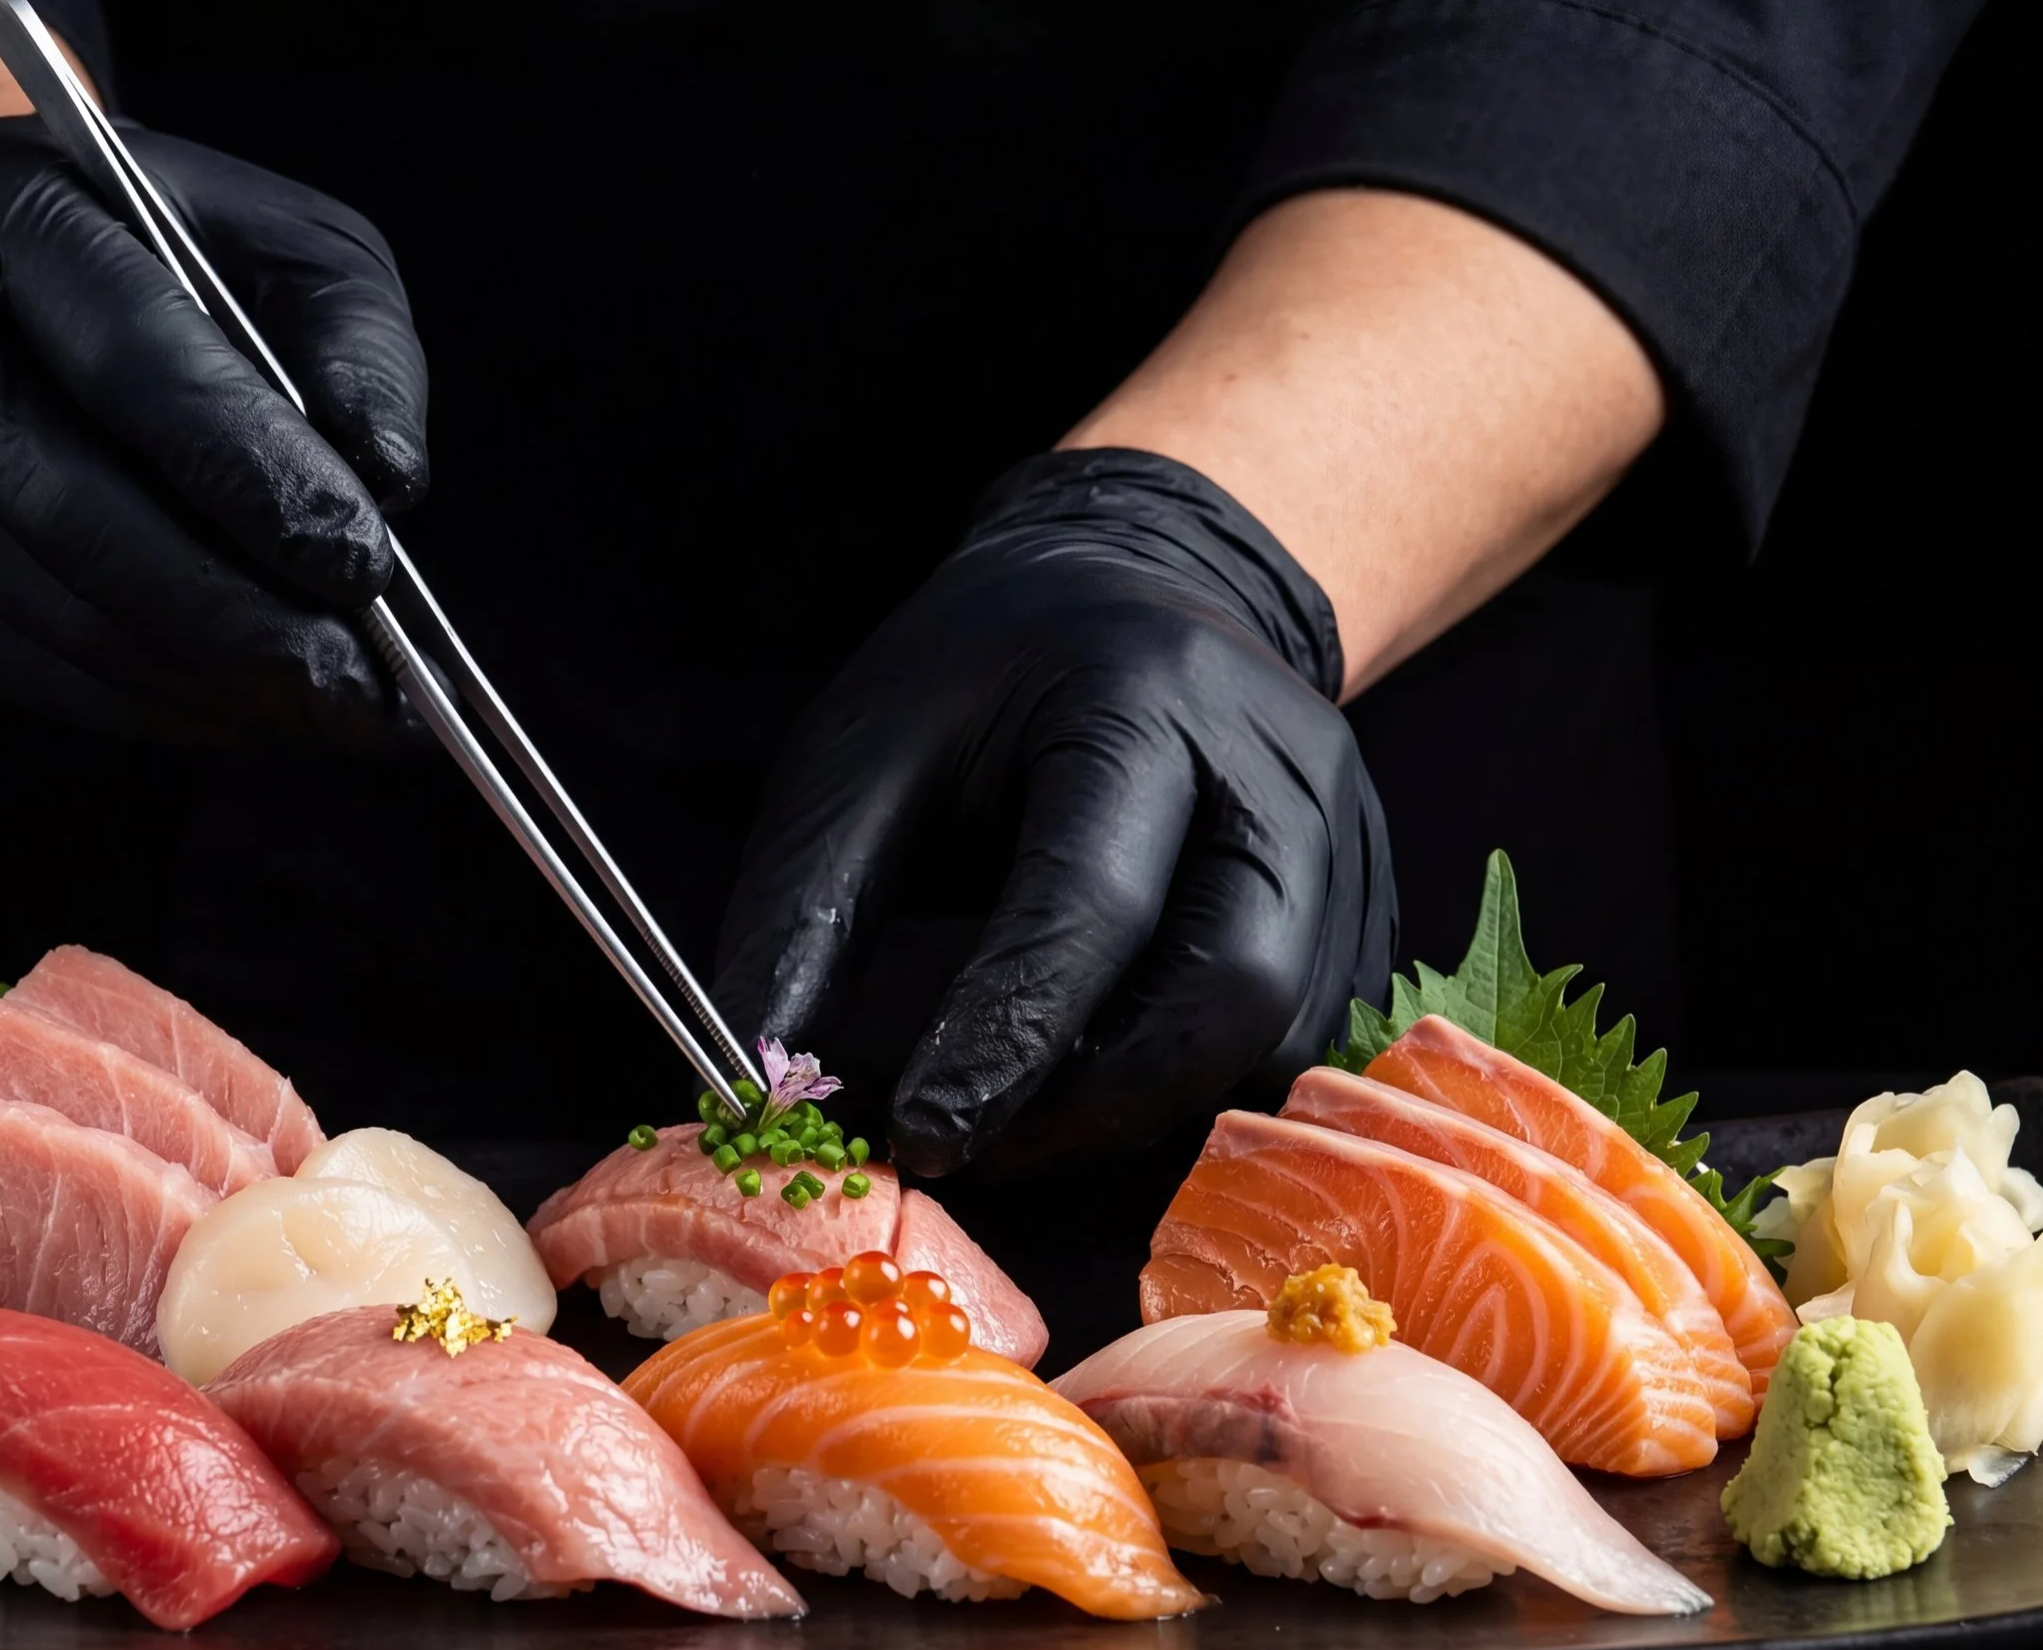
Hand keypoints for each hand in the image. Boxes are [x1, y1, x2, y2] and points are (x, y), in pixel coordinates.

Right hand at [0, 117, 426, 745]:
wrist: (12, 274)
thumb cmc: (181, 259)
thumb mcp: (297, 251)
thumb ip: (360, 354)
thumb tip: (386, 485)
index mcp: (15, 213)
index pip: (135, 361)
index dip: (253, 481)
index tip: (365, 571)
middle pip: (65, 510)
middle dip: (233, 621)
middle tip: (357, 689)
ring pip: (35, 609)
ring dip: (195, 682)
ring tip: (319, 708)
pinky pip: (5, 662)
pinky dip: (132, 704)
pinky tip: (230, 705)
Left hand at [715, 449, 1395, 1173]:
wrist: (1147, 583)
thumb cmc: (984, 673)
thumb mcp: (867, 746)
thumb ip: (807, 908)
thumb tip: (759, 1077)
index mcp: (1141, 696)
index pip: (1091, 902)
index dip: (1005, 1039)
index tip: (920, 1136)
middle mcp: (1277, 764)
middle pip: (1232, 985)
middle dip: (1096, 1100)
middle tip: (982, 1146)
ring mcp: (1348, 835)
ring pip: (1283, 1035)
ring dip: (1152, 1108)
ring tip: (1035, 1113)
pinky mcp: (1369, 898)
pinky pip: (1308, 1038)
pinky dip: (1202, 1088)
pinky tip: (1111, 1076)